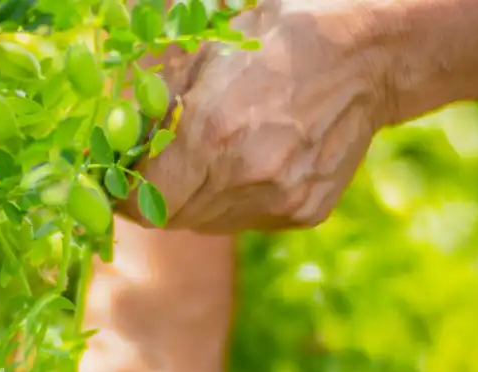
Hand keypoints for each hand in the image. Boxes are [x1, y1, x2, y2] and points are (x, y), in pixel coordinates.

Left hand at [129, 0, 388, 232]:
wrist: (367, 53)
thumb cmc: (272, 40)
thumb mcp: (199, 56)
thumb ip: (151, 109)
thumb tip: (110, 150)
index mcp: (211, 134)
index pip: (141, 201)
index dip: (123, 195)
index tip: (120, 181)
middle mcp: (245, 176)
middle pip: (171, 218)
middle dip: (158, 195)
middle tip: (161, 167)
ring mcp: (278, 200)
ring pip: (207, 224)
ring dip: (196, 199)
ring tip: (214, 156)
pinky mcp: (303, 212)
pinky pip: (247, 221)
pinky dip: (236, 201)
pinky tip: (254, 162)